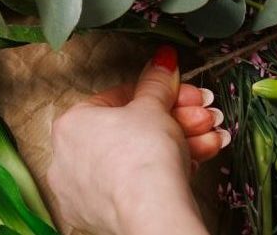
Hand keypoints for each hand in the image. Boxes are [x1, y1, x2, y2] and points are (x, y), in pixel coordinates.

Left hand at [47, 45, 229, 234]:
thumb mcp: (155, 106)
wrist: (152, 212)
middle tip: (200, 114)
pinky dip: (165, 172)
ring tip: (209, 138)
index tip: (179, 92)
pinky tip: (196, 161)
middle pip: (130, 130)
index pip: (117, 99)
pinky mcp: (100, 217)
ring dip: (180, 143)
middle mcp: (67, 159)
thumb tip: (162, 59)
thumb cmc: (143, 156)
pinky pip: (134, 185)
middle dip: (175, 119)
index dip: (156, 93)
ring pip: (137, 158)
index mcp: (71, 124)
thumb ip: (157, 81)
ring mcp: (83, 193)